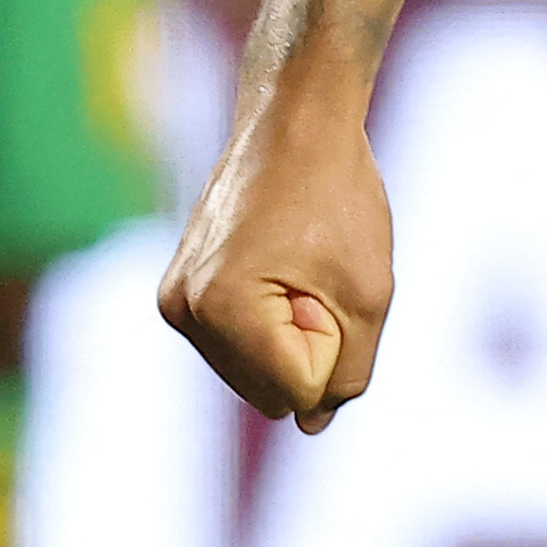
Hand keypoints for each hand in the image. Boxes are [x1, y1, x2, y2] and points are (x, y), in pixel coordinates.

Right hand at [159, 89, 393, 430]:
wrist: (294, 121)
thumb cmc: (339, 196)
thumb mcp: (370, 293)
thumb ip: (349, 372)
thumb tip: (311, 425)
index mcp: (223, 309)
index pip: (299, 391)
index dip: (335, 343)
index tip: (330, 278)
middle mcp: (185, 313)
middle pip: (271, 393)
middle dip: (309, 346)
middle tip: (315, 271)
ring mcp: (176, 304)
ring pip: (253, 376)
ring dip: (290, 336)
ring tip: (295, 264)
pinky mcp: (179, 293)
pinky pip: (238, 348)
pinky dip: (269, 324)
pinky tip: (277, 265)